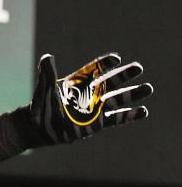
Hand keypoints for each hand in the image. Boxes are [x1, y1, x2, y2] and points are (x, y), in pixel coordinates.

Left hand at [29, 52, 152, 144]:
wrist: (39, 129)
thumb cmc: (41, 107)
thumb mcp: (45, 90)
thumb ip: (48, 74)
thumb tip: (47, 57)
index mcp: (79, 83)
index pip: (95, 69)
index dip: (105, 63)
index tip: (116, 59)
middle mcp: (90, 94)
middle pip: (111, 82)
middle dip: (125, 75)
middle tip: (138, 68)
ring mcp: (95, 109)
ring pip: (118, 99)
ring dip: (132, 94)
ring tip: (148, 88)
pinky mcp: (97, 124)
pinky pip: (116, 119)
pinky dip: (129, 115)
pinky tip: (143, 111)